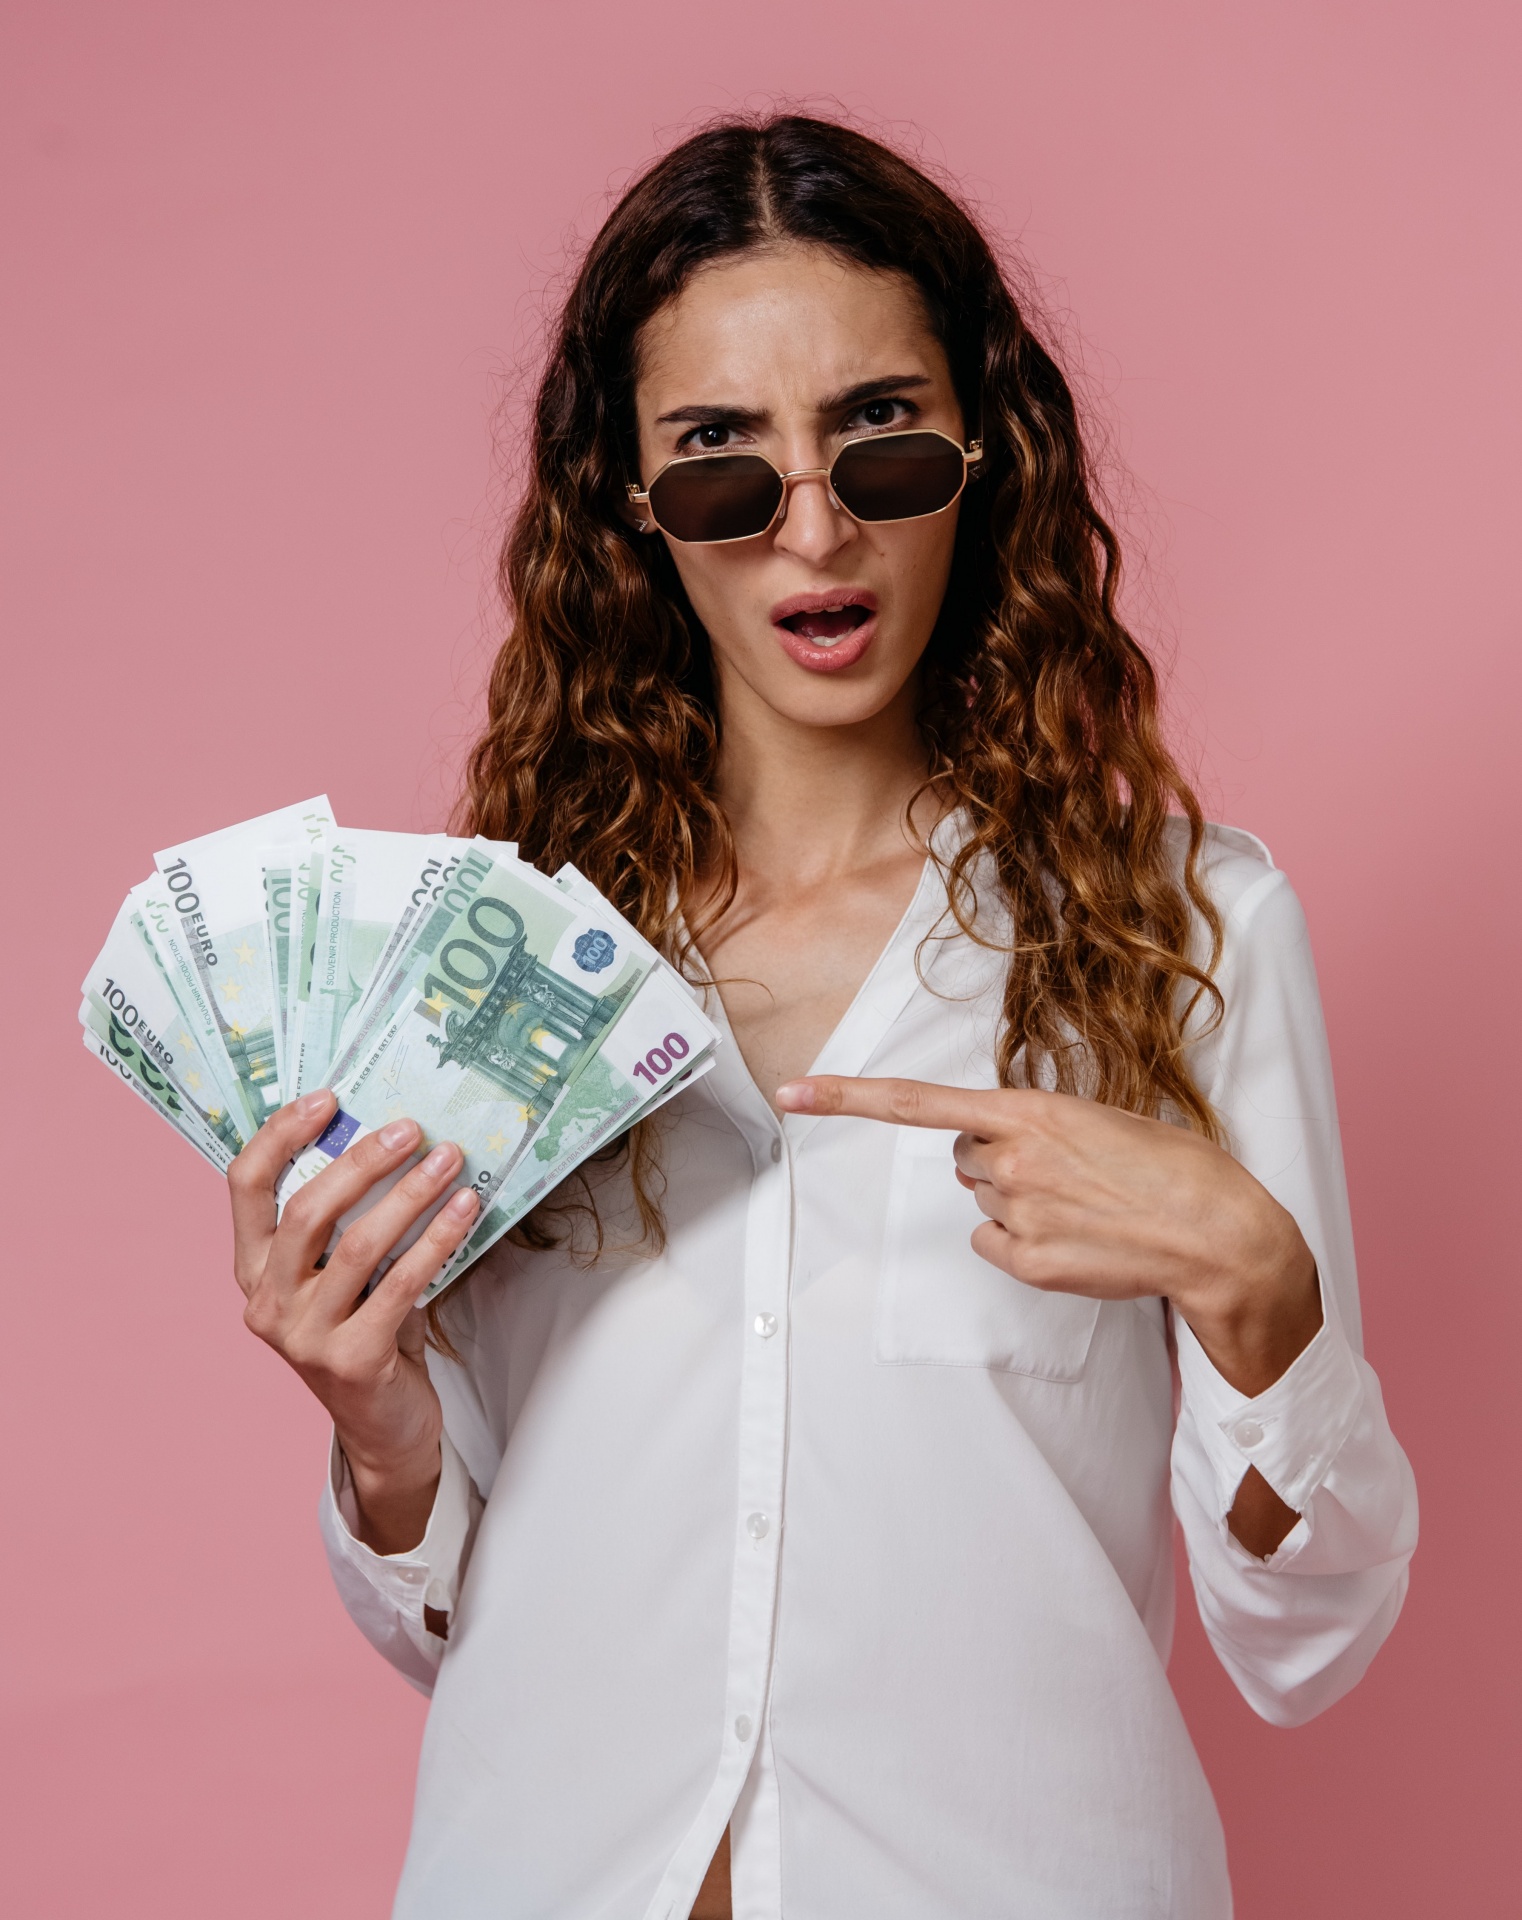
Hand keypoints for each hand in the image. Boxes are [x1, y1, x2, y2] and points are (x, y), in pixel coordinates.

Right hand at [228, 1089, 480, 1552]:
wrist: (384, 1429)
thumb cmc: (367, 1333)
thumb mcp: (341, 1276)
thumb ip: (345, 1221)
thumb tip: (393, 1138)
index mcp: (253, 1271)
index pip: (245, 1187)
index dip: (281, 1135)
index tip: (328, 1098)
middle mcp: (267, 1303)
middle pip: (307, 1210)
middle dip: (362, 1161)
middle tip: (410, 1128)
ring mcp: (305, 1337)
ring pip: (359, 1245)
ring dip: (411, 1195)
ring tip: (450, 1160)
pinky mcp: (352, 1361)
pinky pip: (402, 1284)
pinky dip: (437, 1239)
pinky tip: (466, 1210)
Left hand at [776, 1075, 1322, 1555]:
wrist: (1220, 1237)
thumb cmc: (1175, 1169)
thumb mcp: (1103, 1120)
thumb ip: (1039, 1125)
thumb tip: (997, 1148)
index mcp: (1030, 1111)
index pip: (917, 1103)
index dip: (846, 1098)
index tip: (791, 1094)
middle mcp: (1010, 1160)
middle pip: (964, 1158)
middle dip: (998, 1159)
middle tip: (1065, 1170)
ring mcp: (1016, 1214)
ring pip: (982, 1200)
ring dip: (1016, 1198)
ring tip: (1083, 1205)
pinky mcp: (1027, 1263)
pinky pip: (994, 1244)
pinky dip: (1022, 1243)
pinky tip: (1074, 1240)